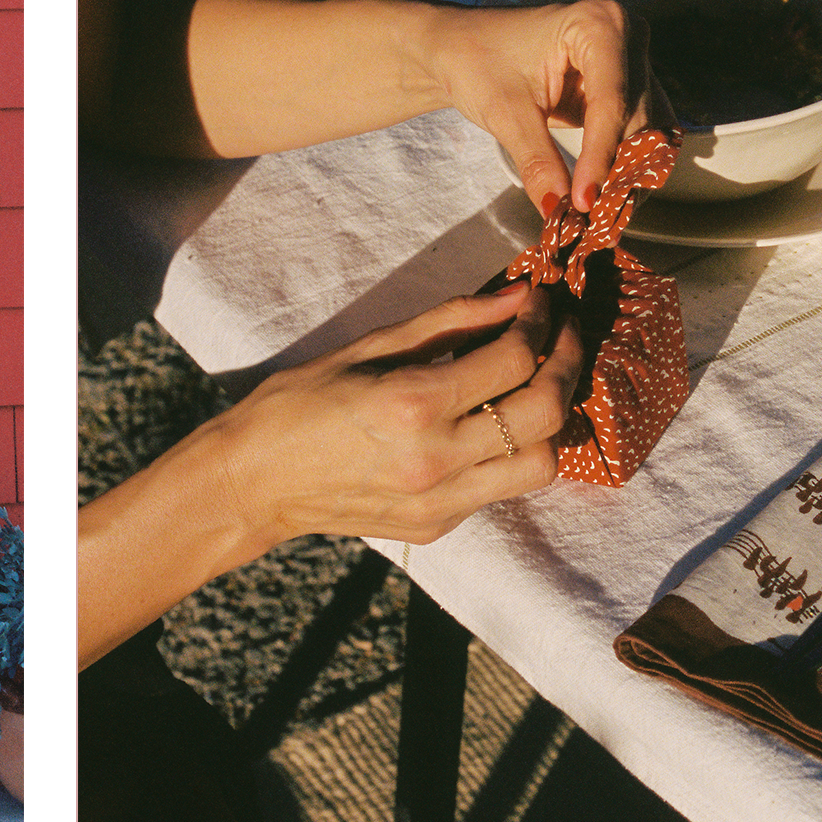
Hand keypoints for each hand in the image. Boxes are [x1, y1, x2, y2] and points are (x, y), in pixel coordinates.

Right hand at [187, 281, 588, 555]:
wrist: (254, 481)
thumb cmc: (299, 402)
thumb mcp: (367, 346)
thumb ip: (448, 321)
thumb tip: (515, 294)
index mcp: (413, 403)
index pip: (514, 360)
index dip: (540, 323)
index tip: (539, 302)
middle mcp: (436, 458)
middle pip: (545, 413)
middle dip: (566, 365)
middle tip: (559, 335)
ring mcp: (441, 501)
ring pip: (542, 464)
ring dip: (551, 419)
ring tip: (538, 384)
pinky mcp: (439, 526)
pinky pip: (501, 488)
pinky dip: (512, 451)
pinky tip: (492, 423)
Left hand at [439, 0, 655, 214]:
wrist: (460, 48)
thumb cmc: (477, 60)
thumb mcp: (504, 111)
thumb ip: (537, 160)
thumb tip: (559, 209)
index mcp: (598, 24)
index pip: (611, 100)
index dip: (601, 156)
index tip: (584, 201)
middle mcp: (627, 37)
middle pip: (639, 116)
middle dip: (620, 170)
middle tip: (596, 219)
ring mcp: (630, 62)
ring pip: (649, 128)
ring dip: (630, 174)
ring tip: (602, 216)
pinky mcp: (624, 88)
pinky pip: (638, 132)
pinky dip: (625, 166)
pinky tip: (606, 198)